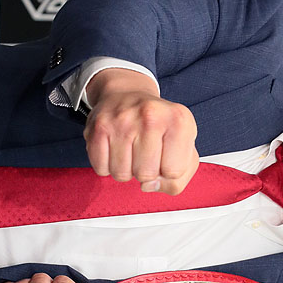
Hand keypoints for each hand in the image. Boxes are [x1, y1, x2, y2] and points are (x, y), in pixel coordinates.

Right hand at [84, 68, 198, 194]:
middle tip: (146, 152)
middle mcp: (151, 115)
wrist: (127, 96)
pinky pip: (101, 168)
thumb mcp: (183, 150)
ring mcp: (123, 120)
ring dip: (126, 170)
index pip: (174, 172)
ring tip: (130, 150)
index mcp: (180, 120)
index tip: (166, 154)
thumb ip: (176, 181)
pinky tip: (115, 149)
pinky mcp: (99, 126)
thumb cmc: (159, 128)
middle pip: (147, 175)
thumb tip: (148, 186)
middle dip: (146, 172)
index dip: (168, 171)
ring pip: (122, 174)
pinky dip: (107, 166)